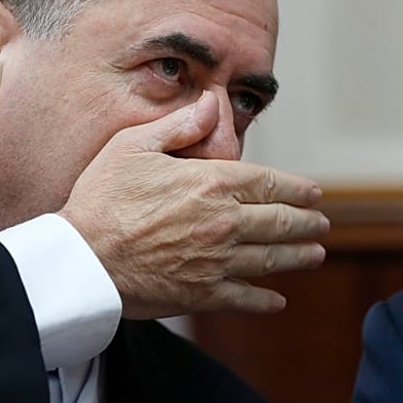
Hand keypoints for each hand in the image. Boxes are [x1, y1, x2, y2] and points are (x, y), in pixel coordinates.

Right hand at [58, 91, 328, 318]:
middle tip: (322, 224)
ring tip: (315, 255)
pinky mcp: (202, 294)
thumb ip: (180, 124)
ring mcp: (216, 261)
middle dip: (307, 223)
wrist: (80, 261)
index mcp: (211, 183)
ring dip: (298, 257)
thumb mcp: (133, 146)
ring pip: (271, 259)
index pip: (269, 183)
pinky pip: (245, 297)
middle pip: (279, 222)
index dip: (297, 189)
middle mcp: (224, 222)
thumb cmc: (100, 200)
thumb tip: (211, 102)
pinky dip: (266, 299)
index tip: (314, 193)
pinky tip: (278, 300)